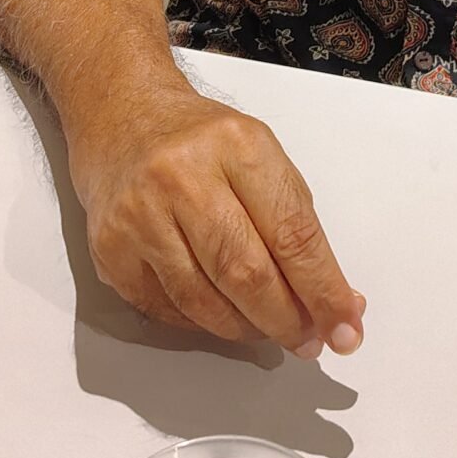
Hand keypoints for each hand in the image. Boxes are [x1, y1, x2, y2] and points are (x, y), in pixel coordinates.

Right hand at [69, 76, 365, 355]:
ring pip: (204, 302)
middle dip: (287, 320)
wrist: (121, 116)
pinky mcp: (109, 249)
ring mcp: (140, 215)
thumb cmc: (203, 141)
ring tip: (269, 331)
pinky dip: (203, 324)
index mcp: (237, 146)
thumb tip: (336, 301)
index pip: (291, 233)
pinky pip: (166, 310)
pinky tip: (223, 316)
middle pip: (246, 273)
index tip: (346, 327)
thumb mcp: (262, 156)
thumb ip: (297, 226)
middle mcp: (183, 177)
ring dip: (247, 329)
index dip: (323, 290)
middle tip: (309, 341)